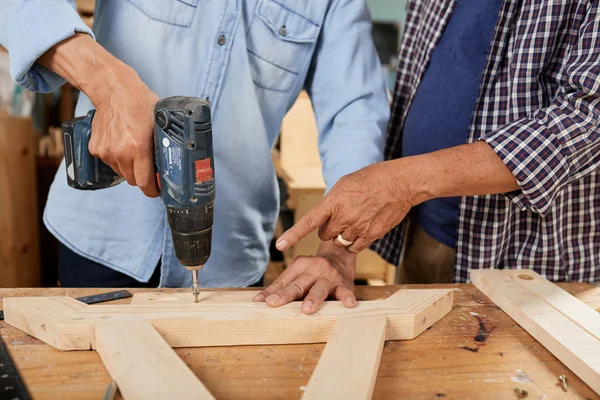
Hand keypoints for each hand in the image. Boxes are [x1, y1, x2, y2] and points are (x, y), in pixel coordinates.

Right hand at [88, 65, 159, 196]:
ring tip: (133, 150)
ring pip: (120, 172)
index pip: (144, 183)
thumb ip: (164, 144)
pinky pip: (109, 162)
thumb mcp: (160, 123)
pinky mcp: (95, 148)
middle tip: (148, 168)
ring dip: (128, 167)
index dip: (152, 190)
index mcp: (138, 147)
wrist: (113, 90)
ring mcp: (106, 151)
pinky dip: (116, 158)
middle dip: (141, 178)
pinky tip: (121, 143)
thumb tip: (174, 162)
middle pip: (132, 180)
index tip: (157, 191)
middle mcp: (120, 152)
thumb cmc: (140, 103)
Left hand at [253, 241, 355, 313]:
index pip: (283, 282)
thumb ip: (281, 287)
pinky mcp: (344, 284)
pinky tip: (347, 303)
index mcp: (299, 265)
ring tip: (306, 309)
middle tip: (274, 303)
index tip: (260, 302)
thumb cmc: (313, 274)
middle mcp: (314, 268)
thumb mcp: (298, 275)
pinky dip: (346, 297)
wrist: (340, 258)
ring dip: (313, 298)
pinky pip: (345, 291)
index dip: (271, 292)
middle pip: (298, 284)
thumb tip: (258, 300)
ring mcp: (329, 276)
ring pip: (320, 288)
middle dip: (286, 294)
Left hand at [276, 161, 414, 253]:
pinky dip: (356, 242)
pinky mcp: (371, 235)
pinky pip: (355, 248)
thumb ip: (332, 201)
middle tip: (341, 217)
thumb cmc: (371, 179)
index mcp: (334, 201)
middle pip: (325, 235)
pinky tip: (364, 227)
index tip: (279, 245)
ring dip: (343, 235)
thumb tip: (324, 216)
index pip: (309, 221)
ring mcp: (358, 227)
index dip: (293, 234)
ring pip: (340, 242)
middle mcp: (344, 216)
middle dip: (329, 229)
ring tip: (356, 219)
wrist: (399, 182)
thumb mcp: (345, 184)